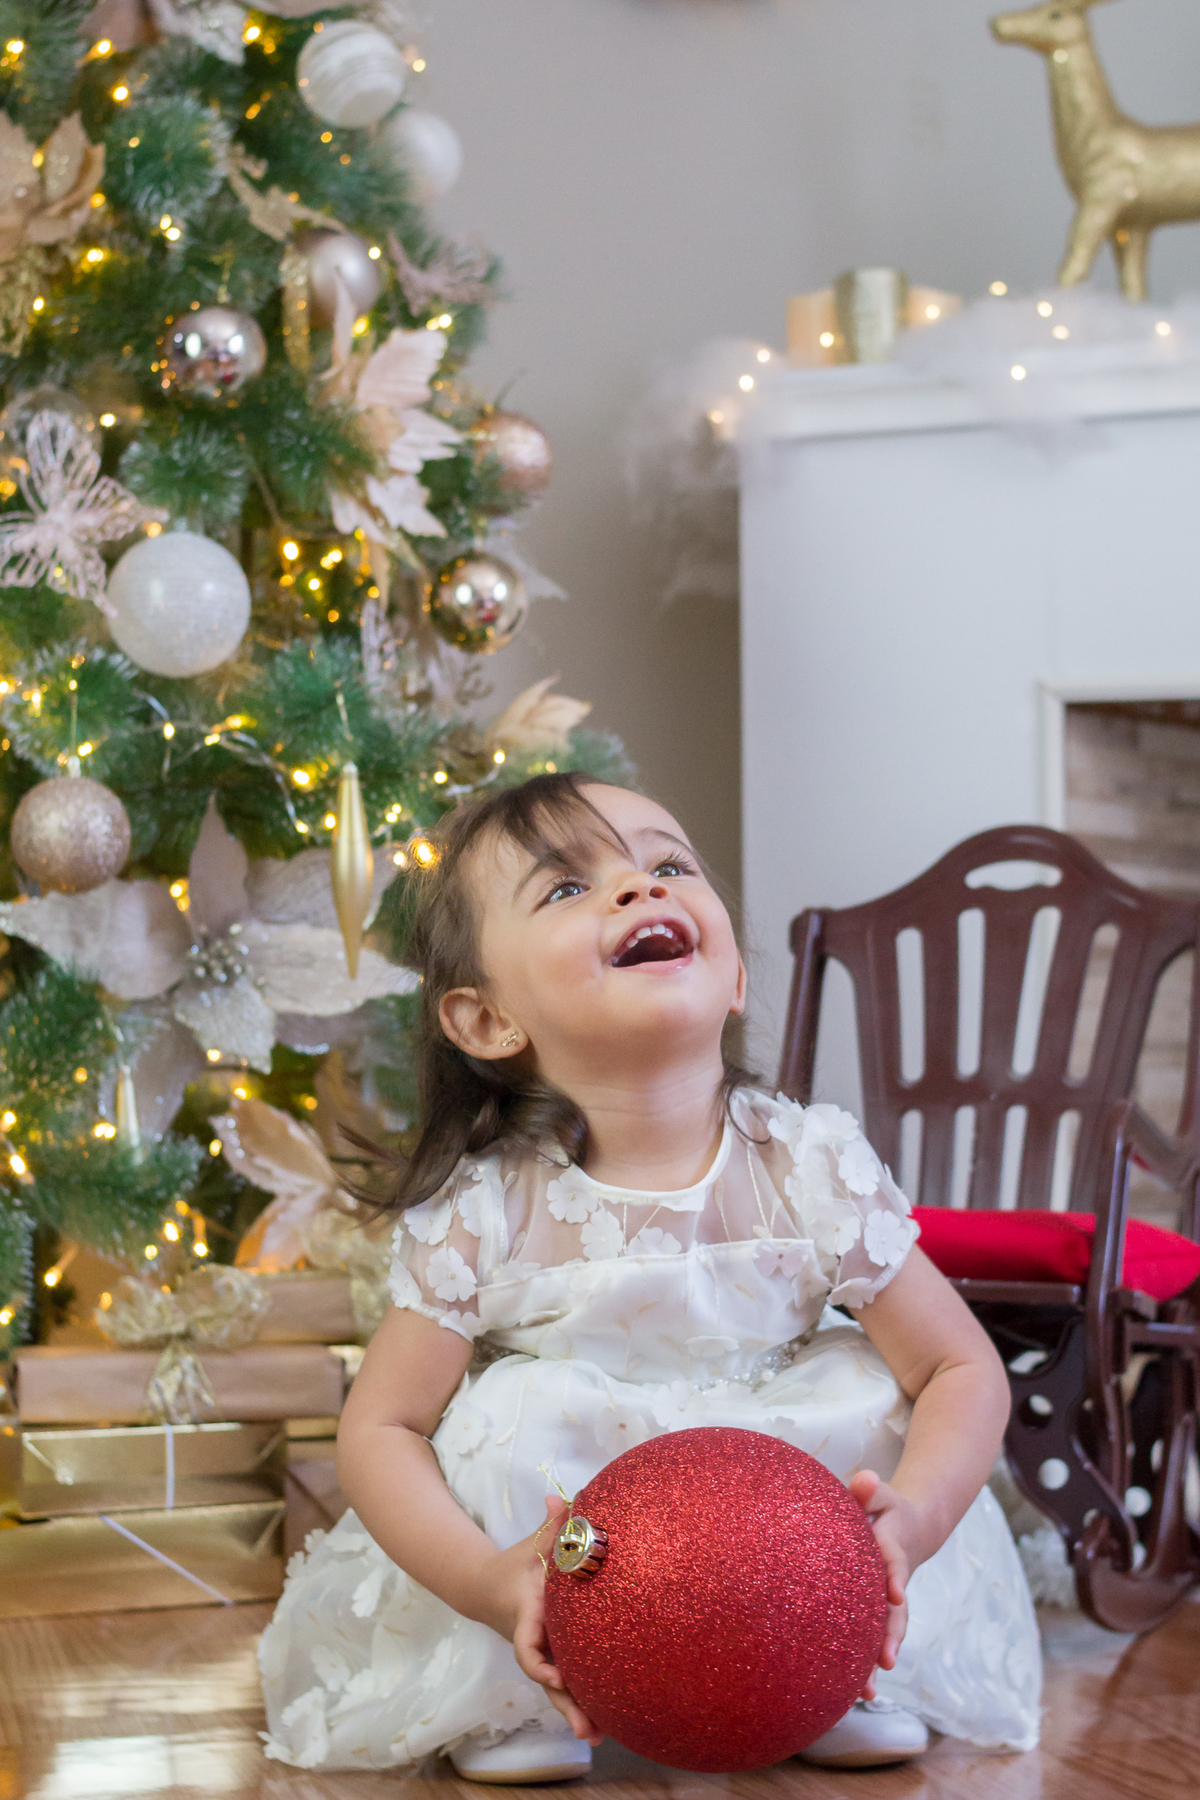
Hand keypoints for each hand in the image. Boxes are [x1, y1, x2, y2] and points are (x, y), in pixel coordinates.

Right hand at [471, 1496, 603, 1745]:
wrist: (485, 1588)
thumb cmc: (514, 1565)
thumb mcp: (529, 1545)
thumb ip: (551, 1525)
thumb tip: (562, 1496)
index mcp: (527, 1614)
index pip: (527, 1645)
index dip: (539, 1662)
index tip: (557, 1674)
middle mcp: (534, 1639)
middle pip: (546, 1678)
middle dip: (565, 1702)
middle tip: (586, 1729)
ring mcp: (542, 1652)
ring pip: (557, 1688)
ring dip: (575, 1711)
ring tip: (597, 1737)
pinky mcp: (553, 1657)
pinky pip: (565, 1682)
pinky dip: (579, 1702)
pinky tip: (601, 1725)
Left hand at [848, 1470, 918, 1694]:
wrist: (910, 1526)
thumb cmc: (884, 1508)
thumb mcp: (880, 1494)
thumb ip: (870, 1490)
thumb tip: (866, 1479)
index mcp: (891, 1548)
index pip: (894, 1562)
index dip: (896, 1576)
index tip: (896, 1593)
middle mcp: (893, 1580)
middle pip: (894, 1610)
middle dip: (891, 1635)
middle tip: (885, 1660)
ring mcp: (887, 1599)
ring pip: (886, 1632)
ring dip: (877, 1658)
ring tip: (868, 1692)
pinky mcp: (878, 1611)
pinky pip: (874, 1637)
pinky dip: (868, 1663)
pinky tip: (857, 1692)